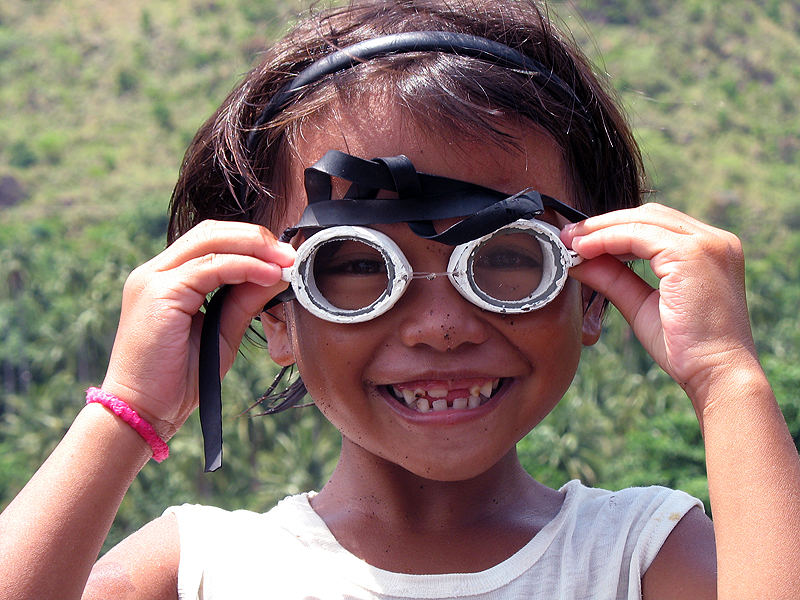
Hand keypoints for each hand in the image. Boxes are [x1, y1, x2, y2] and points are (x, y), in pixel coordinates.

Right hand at [101, 220, 294, 437]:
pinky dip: (245, 267)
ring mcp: (153, 279)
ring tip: (286, 262)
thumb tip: (277, 275)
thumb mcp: (222, 332)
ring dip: (255, 248)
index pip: (210, 241)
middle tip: (291, 254)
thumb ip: (244, 301)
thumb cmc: (178, 379)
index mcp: (166, 278)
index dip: (250, 242)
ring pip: (210, 242)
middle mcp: (155, 272)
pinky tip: (270, 275)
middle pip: (210, 232)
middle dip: (256, 238)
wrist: (144, 412)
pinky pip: (210, 268)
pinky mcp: (159, 293)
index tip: (286, 257)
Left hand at [561, 203, 758, 413]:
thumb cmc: (686, 349)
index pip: (656, 225)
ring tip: (571, 243)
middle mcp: (714, 241)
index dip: (615, 228)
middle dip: (604, 223)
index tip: (580, 240)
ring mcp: (707, 244)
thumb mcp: (642, 305)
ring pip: (643, 220)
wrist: (717, 375)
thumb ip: (614, 279)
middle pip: (649, 216)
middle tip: (568, 236)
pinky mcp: (692, 254)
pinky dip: (607, 238)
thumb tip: (579, 261)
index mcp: (710, 250)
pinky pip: (639, 235)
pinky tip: (584, 249)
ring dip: (601, 229)